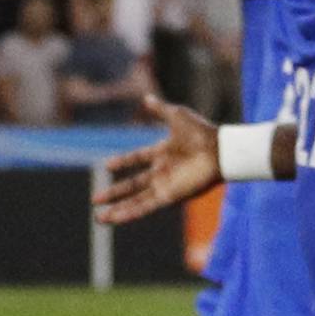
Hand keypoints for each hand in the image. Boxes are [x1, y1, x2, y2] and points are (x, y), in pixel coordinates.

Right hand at [94, 98, 222, 222]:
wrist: (218, 150)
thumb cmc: (201, 132)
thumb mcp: (176, 116)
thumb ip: (160, 109)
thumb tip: (146, 98)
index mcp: (162, 152)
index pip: (137, 158)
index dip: (123, 162)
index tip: (106, 165)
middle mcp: (162, 172)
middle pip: (132, 186)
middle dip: (114, 194)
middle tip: (96, 199)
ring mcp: (165, 186)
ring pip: (136, 201)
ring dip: (118, 210)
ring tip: (99, 218)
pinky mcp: (169, 197)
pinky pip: (145, 207)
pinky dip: (130, 213)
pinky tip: (116, 217)